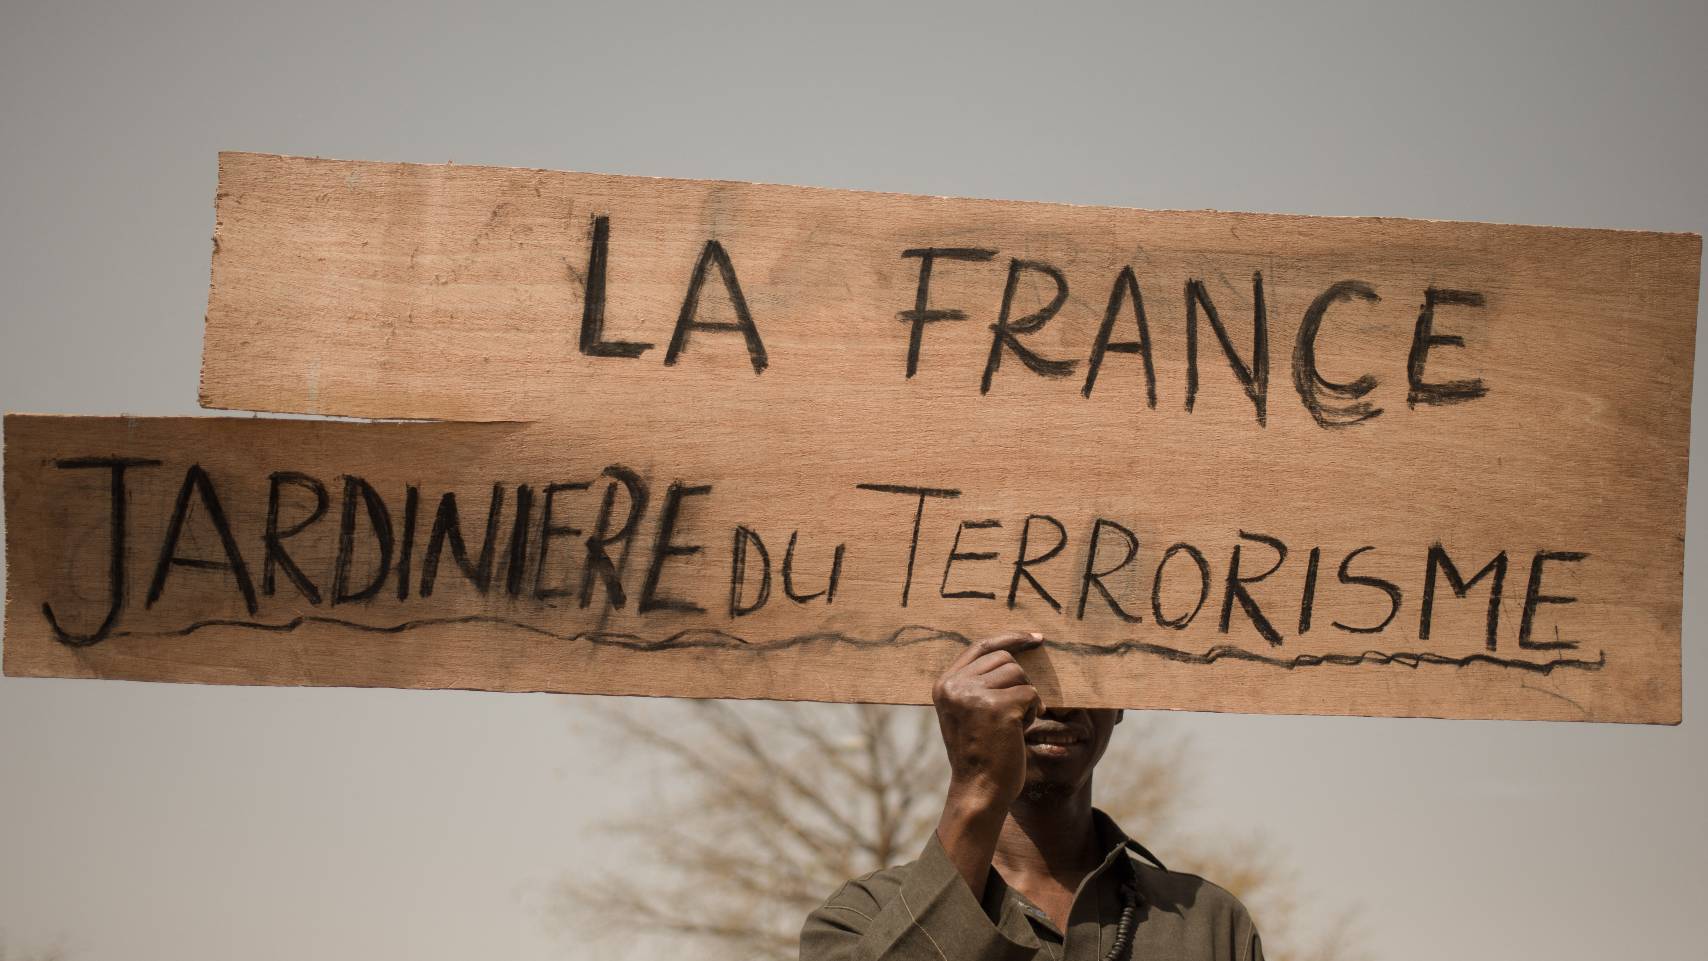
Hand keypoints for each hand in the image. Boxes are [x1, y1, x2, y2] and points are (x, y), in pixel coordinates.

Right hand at [931, 631, 1044, 896]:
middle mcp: (955, 685)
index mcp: (944, 684)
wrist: (979, 791)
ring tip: (1012, 725)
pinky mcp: (998, 707)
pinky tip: (1019, 732)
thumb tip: (1012, 652)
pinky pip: (1031, 694)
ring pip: (1020, 675)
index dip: (1010, 639)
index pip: (981, 647)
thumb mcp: (967, 713)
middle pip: (1005, 660)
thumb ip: (976, 683)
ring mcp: (975, 695)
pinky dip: (1033, 713)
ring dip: (1026, 699)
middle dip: (1018, 683)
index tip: (1035, 639)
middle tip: (1012, 713)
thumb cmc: (979, 755)